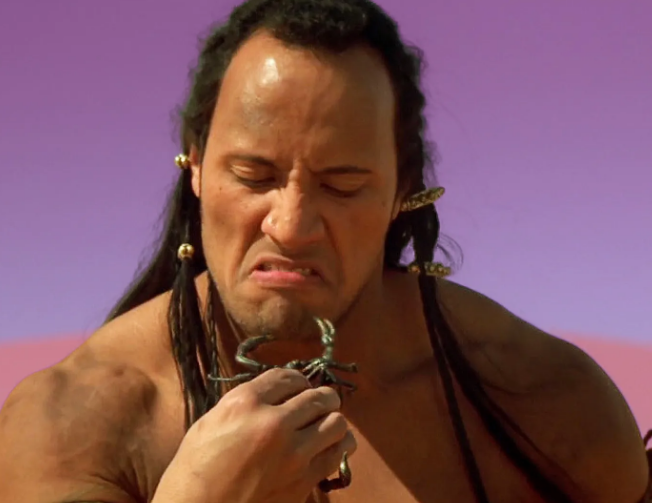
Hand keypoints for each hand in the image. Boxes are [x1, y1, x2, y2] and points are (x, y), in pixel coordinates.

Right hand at [153, 368, 356, 502]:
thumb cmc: (194, 469)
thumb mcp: (211, 421)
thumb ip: (245, 403)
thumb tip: (274, 395)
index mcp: (245, 403)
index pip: (288, 377)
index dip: (296, 380)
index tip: (298, 387)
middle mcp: (273, 423)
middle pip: (318, 397)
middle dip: (321, 398)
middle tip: (317, 404)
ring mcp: (292, 453)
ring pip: (337, 423)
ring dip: (332, 421)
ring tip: (324, 425)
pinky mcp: (303, 480)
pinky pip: (337, 454)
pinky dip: (337, 447)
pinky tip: (328, 447)